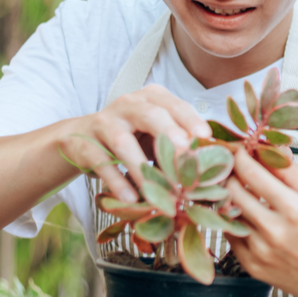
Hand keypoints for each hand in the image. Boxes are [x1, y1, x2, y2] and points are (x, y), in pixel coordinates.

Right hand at [59, 84, 210, 202]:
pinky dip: (117, 182)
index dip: (190, 120)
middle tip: (186, 154)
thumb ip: (181, 144)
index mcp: (152, 98)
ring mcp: (104, 123)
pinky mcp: (87, 144)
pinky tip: (131, 199)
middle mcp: (128, 104)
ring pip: (123, 142)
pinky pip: (102, 164)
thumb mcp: (158, 134)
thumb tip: (215, 167)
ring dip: (143, 169)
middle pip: (150, 115)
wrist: (82, 139)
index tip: (205, 137)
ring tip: (159, 191)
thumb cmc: (133, 137)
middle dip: (169, 134)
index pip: (174, 105)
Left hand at [224, 149, 297, 296]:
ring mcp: (260, 251)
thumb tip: (270, 144)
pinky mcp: (251, 265)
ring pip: (227, 212)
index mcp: (295, 210)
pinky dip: (233, 220)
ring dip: (229, 196)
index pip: (252, 172)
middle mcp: (274, 231)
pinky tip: (245, 214)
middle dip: (230, 173)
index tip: (238, 147)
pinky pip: (230, 234)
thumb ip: (293, 171)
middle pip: (233, 190)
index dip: (240, 155)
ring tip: (238, 188)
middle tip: (234, 166)